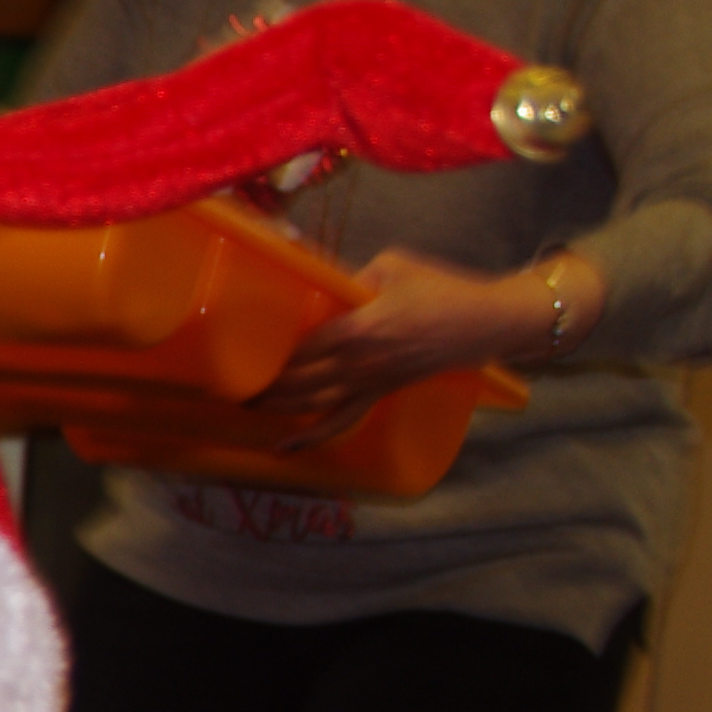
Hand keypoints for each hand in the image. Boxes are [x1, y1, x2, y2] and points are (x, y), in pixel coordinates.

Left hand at [250, 248, 594, 441]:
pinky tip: (284, 446)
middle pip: (297, 379)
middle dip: (260, 383)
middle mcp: (358, 363)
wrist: (488, 323)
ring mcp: (369, 383)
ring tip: (241, 405)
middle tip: (224, 382)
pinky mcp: (381, 394)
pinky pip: (342, 421)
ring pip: (311, 403)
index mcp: (357, 328)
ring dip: (274, 407)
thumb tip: (321, 284)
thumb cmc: (443, 288)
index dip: (264, 352)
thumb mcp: (394, 265)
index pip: (298, 345)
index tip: (234, 351)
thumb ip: (351, 276)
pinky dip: (311, 437)